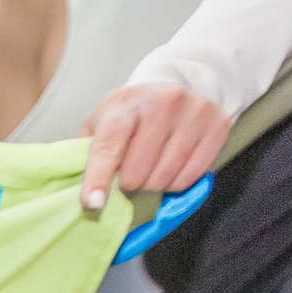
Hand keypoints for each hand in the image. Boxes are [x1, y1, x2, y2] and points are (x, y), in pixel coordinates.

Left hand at [81, 82, 229, 209]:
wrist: (170, 88)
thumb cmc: (128, 115)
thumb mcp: (98, 124)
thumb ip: (85, 154)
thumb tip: (74, 190)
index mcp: (124, 105)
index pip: (109, 148)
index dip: (98, 179)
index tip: (93, 204)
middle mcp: (162, 103)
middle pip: (139, 172)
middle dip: (130, 182)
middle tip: (131, 171)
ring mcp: (193, 111)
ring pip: (167, 176)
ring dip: (154, 183)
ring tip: (151, 166)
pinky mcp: (217, 124)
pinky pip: (192, 175)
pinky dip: (178, 181)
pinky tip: (172, 165)